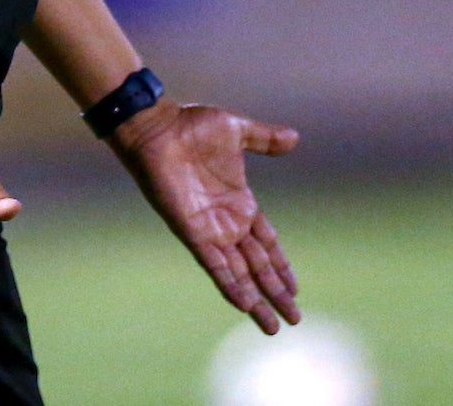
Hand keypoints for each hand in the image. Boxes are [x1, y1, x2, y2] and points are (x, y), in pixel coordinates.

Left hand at [112, 101, 300, 332]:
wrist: (157, 127)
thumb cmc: (191, 126)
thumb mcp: (237, 130)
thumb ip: (264, 139)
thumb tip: (294, 138)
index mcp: (240, 202)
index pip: (267, 243)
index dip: (281, 265)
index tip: (295, 287)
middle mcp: (227, 222)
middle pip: (257, 265)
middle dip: (275, 292)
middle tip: (294, 319)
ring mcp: (210, 230)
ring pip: (239, 273)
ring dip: (256, 300)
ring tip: (271, 326)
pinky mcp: (192, 232)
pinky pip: (214, 265)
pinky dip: (230, 284)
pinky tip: (244, 305)